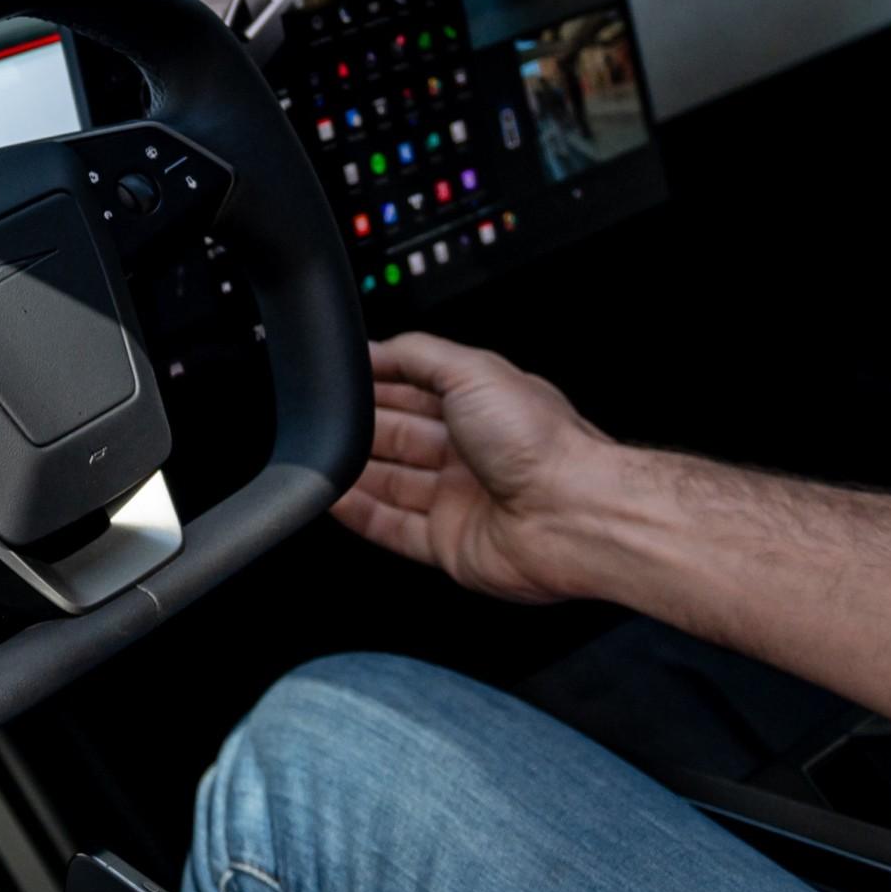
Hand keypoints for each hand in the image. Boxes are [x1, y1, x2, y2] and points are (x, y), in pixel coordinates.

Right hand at [329, 332, 620, 603]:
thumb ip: (418, 355)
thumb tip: (377, 347)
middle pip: (399, 437)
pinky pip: (392, 527)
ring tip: (318, 457)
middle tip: (324, 419)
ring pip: (391, 483)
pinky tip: (333, 498)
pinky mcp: (448, 544)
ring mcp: (459, 500)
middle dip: (362, 427)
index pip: (415, 390)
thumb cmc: (541, 443)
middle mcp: (471, 453)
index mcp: (482, 407)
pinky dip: (359, 514)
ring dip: (354, 470)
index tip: (340, 380)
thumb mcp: (473, 370)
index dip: (378, 383)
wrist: (572, 514)